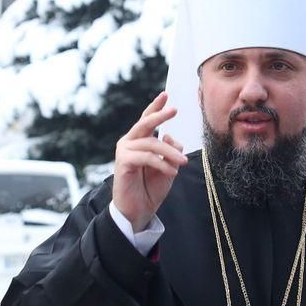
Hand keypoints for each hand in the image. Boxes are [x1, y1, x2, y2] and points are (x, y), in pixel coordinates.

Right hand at [113, 92, 185, 231]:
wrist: (138, 211)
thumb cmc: (151, 188)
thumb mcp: (169, 167)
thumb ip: (171, 150)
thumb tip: (169, 136)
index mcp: (139, 141)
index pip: (147, 120)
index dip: (156, 107)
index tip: (165, 95)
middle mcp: (129, 142)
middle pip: (145, 123)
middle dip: (160, 115)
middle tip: (174, 109)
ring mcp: (124, 151)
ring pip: (151, 143)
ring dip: (170, 153)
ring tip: (183, 163)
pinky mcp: (122, 163)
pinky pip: (146, 157)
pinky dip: (161, 163)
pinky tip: (171, 171)